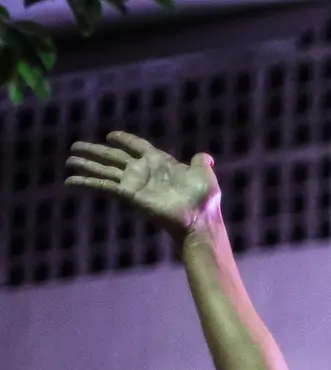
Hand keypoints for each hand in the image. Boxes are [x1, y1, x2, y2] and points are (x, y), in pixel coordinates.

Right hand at [65, 133, 219, 238]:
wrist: (199, 218)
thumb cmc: (204, 199)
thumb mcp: (204, 174)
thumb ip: (201, 162)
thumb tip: (206, 157)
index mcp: (159, 161)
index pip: (136, 146)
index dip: (124, 139)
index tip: (110, 135)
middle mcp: (143, 171)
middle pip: (113, 156)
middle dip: (95, 150)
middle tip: (75, 146)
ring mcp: (134, 183)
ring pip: (104, 170)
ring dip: (86, 164)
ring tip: (69, 160)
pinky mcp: (128, 195)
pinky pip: (103, 186)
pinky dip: (86, 183)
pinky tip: (70, 181)